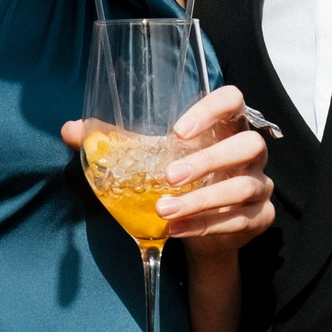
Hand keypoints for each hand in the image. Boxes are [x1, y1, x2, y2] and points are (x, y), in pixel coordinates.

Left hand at [59, 86, 274, 258]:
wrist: (196, 231)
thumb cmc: (176, 182)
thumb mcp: (148, 160)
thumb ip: (114, 143)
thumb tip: (70, 130)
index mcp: (225, 126)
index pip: (233, 100)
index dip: (212, 110)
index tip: (178, 131)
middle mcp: (249, 152)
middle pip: (247, 145)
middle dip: (208, 161)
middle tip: (169, 177)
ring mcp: (260, 185)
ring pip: (243, 186)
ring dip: (202, 200)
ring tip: (164, 211)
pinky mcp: (261, 216)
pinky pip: (240, 219)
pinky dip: (206, 226)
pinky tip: (177, 230)